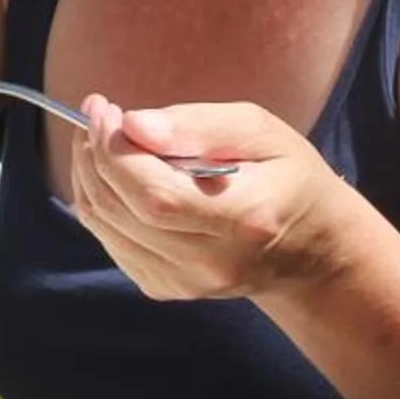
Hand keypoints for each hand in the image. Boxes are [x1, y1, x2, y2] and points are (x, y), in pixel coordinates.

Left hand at [63, 97, 354, 302]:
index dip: (115, 152)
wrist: (310, 251)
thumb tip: (133, 125)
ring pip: (105, 226)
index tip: (104, 109)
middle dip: (95, 155)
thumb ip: (198, 126)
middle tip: (97, 114)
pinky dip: (100, 201)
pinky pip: (109, 240)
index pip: (155, 194)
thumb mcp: (261, 132)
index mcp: (243, 219)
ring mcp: (186, 283)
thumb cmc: (288, 178)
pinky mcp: (165, 289)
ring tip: (101, 137)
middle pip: (121, 209)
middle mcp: (211, 262)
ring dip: (89, 175)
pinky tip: (114, 174)